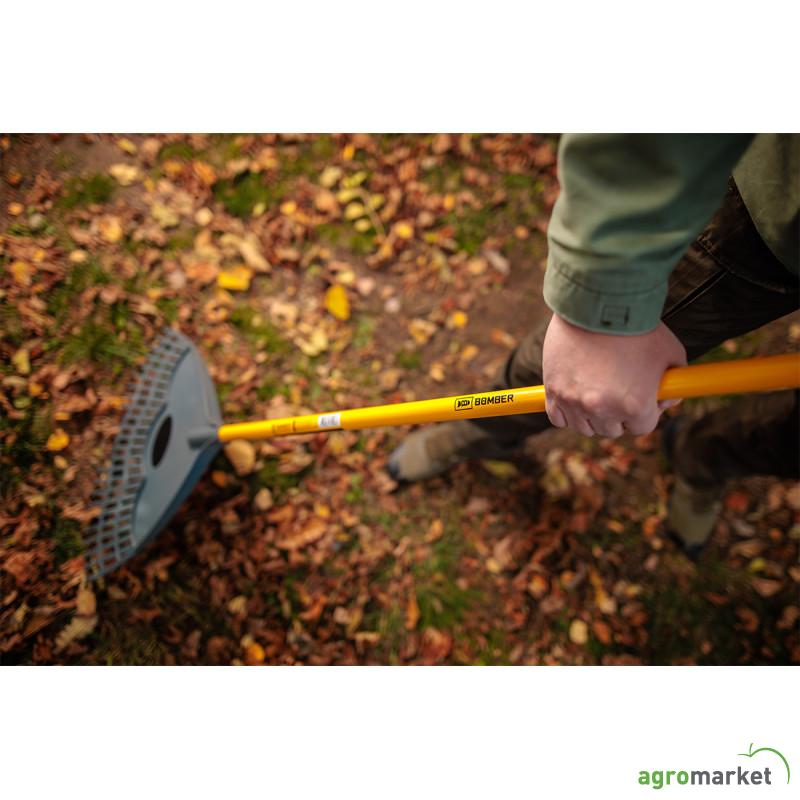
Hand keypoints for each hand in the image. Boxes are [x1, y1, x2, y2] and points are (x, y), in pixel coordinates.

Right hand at [542, 314, 685, 436]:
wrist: (598, 302)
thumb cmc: (637, 327)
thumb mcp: (670, 353)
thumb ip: (672, 383)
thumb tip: (665, 400)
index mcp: (635, 405)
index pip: (643, 428)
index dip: (645, 412)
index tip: (643, 398)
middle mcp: (603, 409)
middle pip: (613, 430)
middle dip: (619, 414)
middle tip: (619, 390)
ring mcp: (574, 401)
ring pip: (585, 427)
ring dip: (593, 415)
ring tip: (598, 390)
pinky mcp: (553, 389)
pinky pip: (558, 417)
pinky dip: (567, 412)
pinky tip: (576, 397)